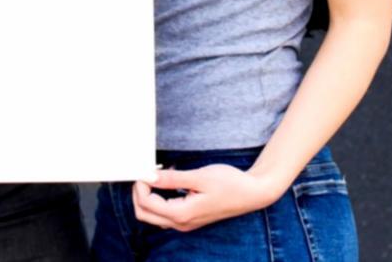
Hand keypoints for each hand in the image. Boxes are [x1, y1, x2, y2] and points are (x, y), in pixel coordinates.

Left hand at [132, 163, 278, 231]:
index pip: (146, 204)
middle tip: (148, 171)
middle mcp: (181, 223)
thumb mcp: (199, 177)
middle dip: (139, 192)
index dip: (141, 185)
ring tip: (159, 173)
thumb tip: (148, 176)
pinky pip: (164, 212)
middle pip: (144, 214)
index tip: (147, 168)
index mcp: (182, 214)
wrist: (252, 193)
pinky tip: (169, 179)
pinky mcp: (189, 218)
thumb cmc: (229, 183)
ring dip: (148, 194)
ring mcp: (185, 223)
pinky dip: (159, 197)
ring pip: (152, 215)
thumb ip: (172, 179)